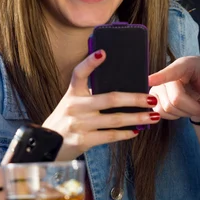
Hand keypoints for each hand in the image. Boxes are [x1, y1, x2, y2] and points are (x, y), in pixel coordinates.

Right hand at [42, 50, 160, 160]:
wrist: (46, 146)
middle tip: (152, 98)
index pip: (79, 73)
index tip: (103, 52)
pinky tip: (137, 130)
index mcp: (73, 93)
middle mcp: (75, 106)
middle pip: (110, 99)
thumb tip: (125, 88)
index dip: (90, 62)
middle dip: (135, 99)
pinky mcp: (82, 140)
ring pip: (115, 119)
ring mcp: (79, 124)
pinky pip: (109, 136)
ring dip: (137, 118)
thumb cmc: (67, 120)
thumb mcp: (73, 103)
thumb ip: (91, 95)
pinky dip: (125, 133)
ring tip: (153, 116)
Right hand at [148, 56, 199, 119]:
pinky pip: (162, 113)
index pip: (171, 71)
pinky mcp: (154, 100)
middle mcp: (167, 76)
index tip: (150, 80)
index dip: (159, 76)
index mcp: (183, 65)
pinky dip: (177, 115)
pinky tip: (185, 109)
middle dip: (195, 109)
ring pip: (169, 109)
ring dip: (187, 113)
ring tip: (197, 107)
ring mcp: (158, 88)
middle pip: (176, 99)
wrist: (199, 80)